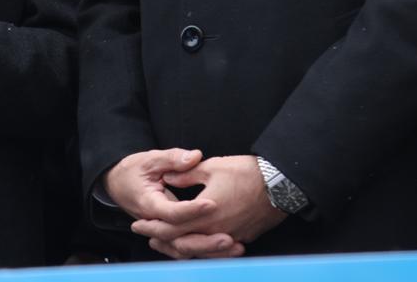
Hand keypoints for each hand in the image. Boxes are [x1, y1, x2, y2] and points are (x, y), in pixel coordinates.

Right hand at [103, 148, 221, 246]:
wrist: (118, 183)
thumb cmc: (135, 170)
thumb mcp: (151, 158)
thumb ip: (173, 158)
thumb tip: (195, 157)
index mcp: (149, 204)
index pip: (172, 213)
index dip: (192, 210)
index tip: (212, 203)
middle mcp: (155, 223)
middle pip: (181, 240)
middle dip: (206, 241)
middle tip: (229, 237)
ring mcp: (162, 232)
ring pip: (185, 249)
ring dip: (209, 250)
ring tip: (234, 247)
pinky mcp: (169, 234)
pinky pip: (187, 247)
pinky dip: (205, 250)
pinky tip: (225, 250)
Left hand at [132, 154, 284, 258]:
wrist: (278, 184)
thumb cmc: (245, 172)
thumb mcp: (212, 166)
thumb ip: (187, 173)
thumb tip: (168, 178)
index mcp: (203, 214)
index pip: (170, 227)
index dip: (152, 226)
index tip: (138, 223)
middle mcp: (213, 231)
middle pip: (180, 244)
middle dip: (161, 241)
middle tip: (147, 238)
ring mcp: (228, 237)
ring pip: (197, 251)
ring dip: (179, 247)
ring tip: (166, 244)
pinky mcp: (241, 238)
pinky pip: (214, 250)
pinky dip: (200, 248)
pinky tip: (195, 243)